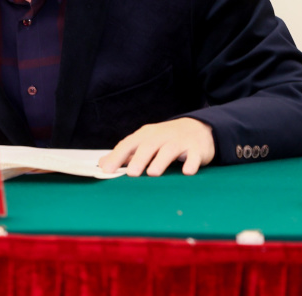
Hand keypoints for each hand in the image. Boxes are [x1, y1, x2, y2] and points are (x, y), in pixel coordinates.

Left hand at [98, 118, 214, 176]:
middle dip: (139, 159)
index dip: (117, 156)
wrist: (198, 127)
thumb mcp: (145, 142)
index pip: (129, 144)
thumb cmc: (166, 139)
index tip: (107, 170)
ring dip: (161, 161)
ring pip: (169, 150)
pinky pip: (194, 156)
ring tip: (153, 173)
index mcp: (146, 135)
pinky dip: (191, 163)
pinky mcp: (197, 149)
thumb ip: (126, 154)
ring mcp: (180, 141)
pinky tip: (187, 172)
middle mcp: (161, 136)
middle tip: (132, 174)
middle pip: (148, 146)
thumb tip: (103, 165)